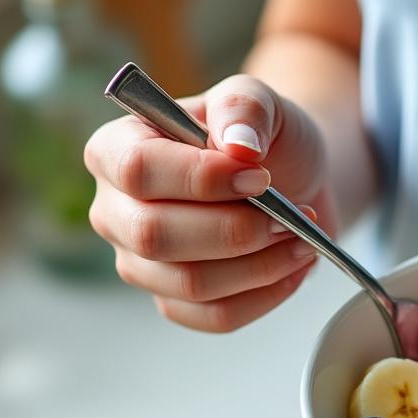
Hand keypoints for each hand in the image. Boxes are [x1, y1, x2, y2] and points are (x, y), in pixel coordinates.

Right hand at [84, 74, 333, 331]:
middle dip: (235, 230)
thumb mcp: (258, 100)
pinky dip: (265, 295)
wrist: (289, 179)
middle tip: (289, 215)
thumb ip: (245, 107)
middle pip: (155, 236)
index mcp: (117, 149)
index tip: (260, 176)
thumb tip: (238, 145)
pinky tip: (293, 266)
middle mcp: (116, 210)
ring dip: (260, 265)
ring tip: (301, 237)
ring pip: (190, 283)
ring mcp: (140, 263)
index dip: (200, 179)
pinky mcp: (174, 301)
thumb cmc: (261, 137)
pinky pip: (215, 316)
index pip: (138, 169)